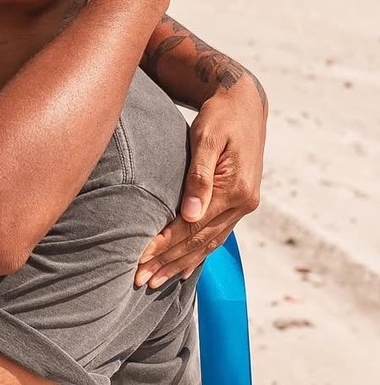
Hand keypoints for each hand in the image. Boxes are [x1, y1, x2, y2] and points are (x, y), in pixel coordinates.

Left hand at [135, 74, 266, 287]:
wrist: (245, 103)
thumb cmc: (220, 116)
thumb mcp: (207, 138)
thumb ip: (198, 175)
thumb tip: (189, 214)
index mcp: (236, 190)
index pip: (192, 227)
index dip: (165, 246)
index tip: (140, 260)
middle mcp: (243, 203)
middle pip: (199, 241)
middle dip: (169, 262)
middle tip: (141, 281)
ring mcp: (243, 205)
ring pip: (208, 243)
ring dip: (181, 263)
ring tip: (155, 281)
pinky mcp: (239, 202)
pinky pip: (216, 234)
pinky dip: (198, 252)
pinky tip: (182, 265)